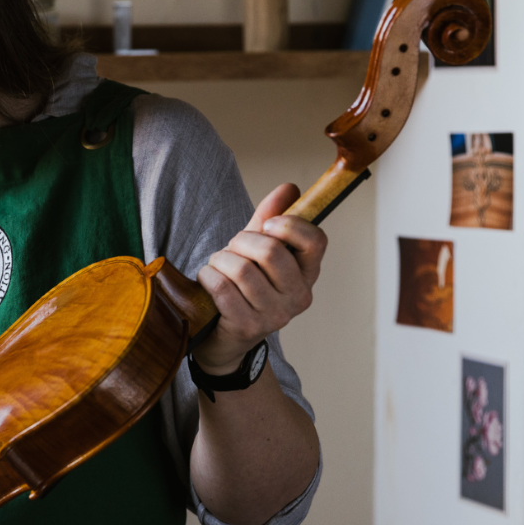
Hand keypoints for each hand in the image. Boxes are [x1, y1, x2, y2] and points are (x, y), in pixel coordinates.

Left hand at [193, 183, 326, 373]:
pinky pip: (221, 287)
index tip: (267, 225)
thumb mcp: (258, 250)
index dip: (288, 224)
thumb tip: (289, 188)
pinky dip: (207, 276)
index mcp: (309, 273)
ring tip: (218, 266)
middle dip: (241, 242)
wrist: (225, 337)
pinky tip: (208, 280)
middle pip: (270, 251)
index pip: (316, 239)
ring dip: (220, 260)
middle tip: (232, 249)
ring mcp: (275, 315)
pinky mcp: (247, 326)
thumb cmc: (244, 286)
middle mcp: (298, 296)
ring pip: (240, 269)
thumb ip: (271, 218)